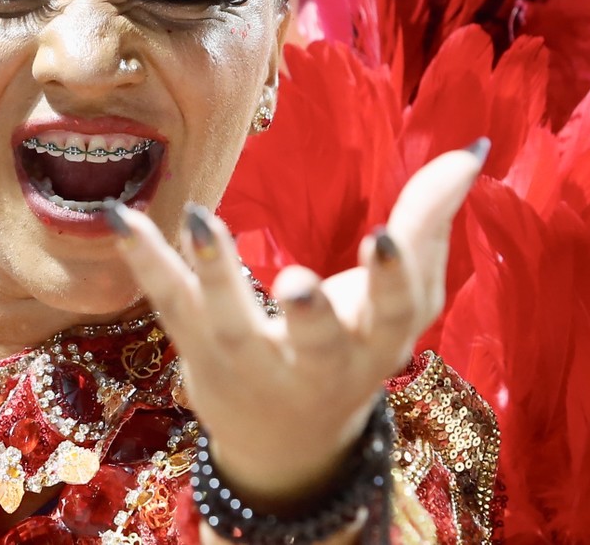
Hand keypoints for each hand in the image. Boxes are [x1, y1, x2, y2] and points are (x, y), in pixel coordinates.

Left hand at [110, 142, 486, 511]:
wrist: (286, 439)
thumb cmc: (353, 345)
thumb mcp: (402, 300)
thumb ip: (429, 223)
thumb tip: (469, 151)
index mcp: (377, 343)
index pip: (396, 314)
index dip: (392, 278)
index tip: (384, 235)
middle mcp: (315, 362)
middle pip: (315, 343)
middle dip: (311, 316)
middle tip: (300, 281)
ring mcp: (250, 360)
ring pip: (230, 324)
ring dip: (215, 275)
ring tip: (202, 221)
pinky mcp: (197, 348)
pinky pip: (168, 303)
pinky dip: (145, 260)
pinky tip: (121, 216)